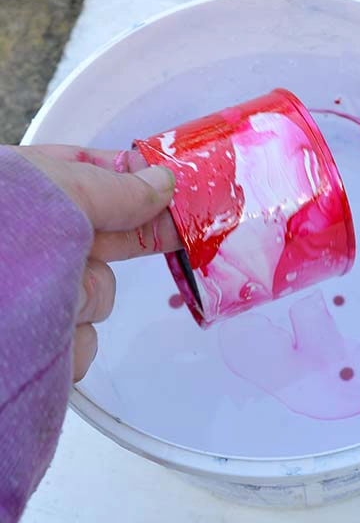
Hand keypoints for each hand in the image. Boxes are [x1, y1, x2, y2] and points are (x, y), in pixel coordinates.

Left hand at [13, 145, 181, 380]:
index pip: (88, 177)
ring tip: (46, 298)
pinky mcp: (35, 344)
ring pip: (95, 297)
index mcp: (21, 195)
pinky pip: (80, 345)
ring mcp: (30, 295)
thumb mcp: (50, 193)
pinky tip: (42, 336)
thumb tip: (161, 179)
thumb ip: (110, 187)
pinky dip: (69, 344)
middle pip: (102, 240)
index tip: (172, 190)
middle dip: (119, 243)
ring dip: (83, 299)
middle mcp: (27, 244)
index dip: (134, 183)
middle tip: (176, 233)